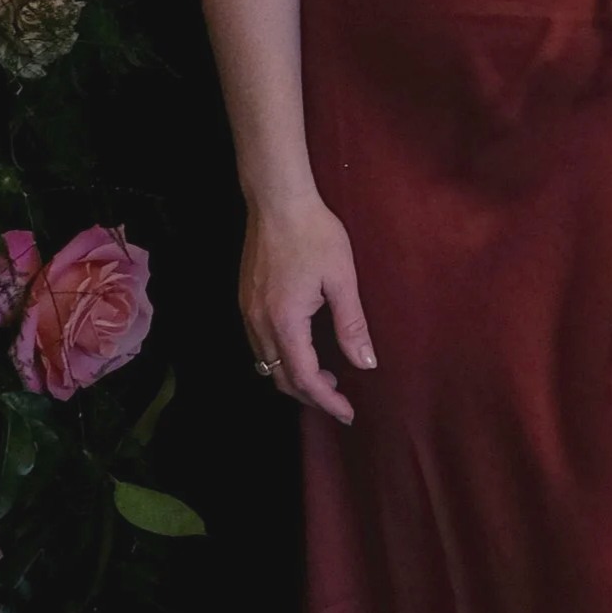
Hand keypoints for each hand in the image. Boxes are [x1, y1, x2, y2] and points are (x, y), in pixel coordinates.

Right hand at [239, 193, 375, 422]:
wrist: (277, 199)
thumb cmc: (314, 233)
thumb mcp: (341, 278)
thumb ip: (351, 324)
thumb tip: (366, 364)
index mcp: (286, 322)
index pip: (304, 378)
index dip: (326, 401)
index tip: (348, 413)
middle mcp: (260, 324)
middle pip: (281, 378)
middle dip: (310, 395)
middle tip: (339, 398)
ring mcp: (248, 312)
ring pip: (266, 364)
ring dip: (293, 378)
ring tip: (324, 376)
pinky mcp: (245, 300)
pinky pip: (259, 345)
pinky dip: (280, 359)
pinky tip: (300, 348)